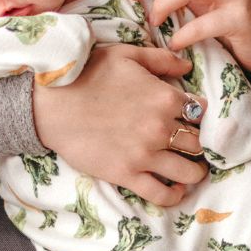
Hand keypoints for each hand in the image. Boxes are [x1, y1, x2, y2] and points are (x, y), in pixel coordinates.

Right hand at [32, 44, 207, 207]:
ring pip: (190, 172)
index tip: (195, 120)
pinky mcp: (127, 174)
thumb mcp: (126, 55)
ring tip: (193, 169)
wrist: (49, 103)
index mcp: (165, 98)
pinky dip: (175, 195)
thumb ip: (161, 59)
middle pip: (200, 143)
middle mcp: (161, 128)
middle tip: (196, 146)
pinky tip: (176, 189)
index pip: (202, 112)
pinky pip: (162, 194)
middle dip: (202, 144)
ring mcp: (145, 154)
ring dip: (196, 172)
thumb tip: (187, 65)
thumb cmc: (86, 73)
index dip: (202, 116)